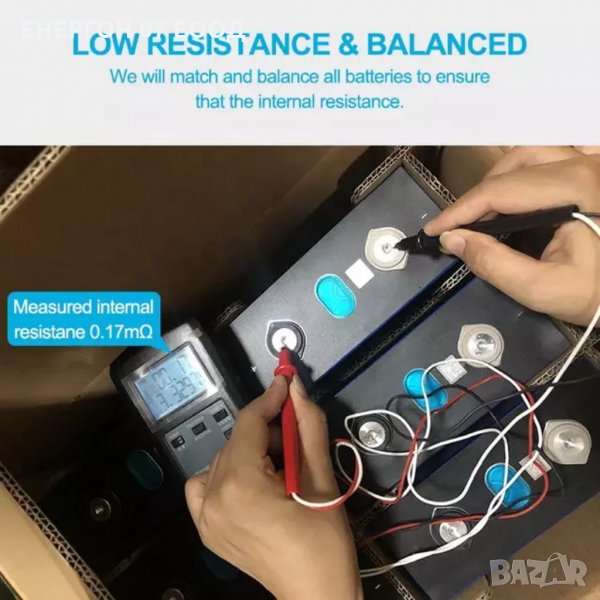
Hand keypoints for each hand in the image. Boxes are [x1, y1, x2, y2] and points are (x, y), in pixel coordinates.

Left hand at [185, 376, 361, 599]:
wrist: (315, 593)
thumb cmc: (324, 540)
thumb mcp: (322, 480)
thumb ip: (308, 427)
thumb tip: (296, 389)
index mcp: (241, 485)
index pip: (249, 423)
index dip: (270, 398)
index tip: (287, 381)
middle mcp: (213, 497)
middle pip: (238, 440)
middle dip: (268, 432)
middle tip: (297, 444)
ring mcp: (204, 515)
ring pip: (224, 458)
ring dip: (251, 452)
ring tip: (280, 470)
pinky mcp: (205, 528)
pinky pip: (205, 483)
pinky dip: (226, 473)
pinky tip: (250, 482)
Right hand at [425, 147, 599, 325]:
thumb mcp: (545, 289)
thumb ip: (495, 264)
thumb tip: (453, 240)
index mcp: (576, 188)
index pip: (499, 190)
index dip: (459, 210)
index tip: (434, 230)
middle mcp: (587, 164)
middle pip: (515, 163)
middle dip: (480, 194)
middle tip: (461, 226)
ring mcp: (596, 164)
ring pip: (534, 151)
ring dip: (502, 176)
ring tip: (485, 209)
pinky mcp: (598, 172)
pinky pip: (556, 153)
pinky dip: (528, 169)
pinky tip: (519, 193)